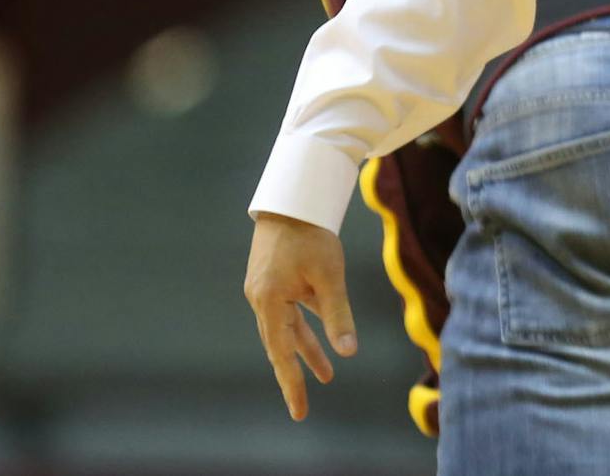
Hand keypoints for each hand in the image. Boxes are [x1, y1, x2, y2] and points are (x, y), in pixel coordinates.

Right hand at [243, 212, 357, 419]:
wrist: (292, 199)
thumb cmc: (311, 234)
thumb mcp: (329, 275)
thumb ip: (337, 314)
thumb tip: (348, 351)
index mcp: (269, 301)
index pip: (281, 352)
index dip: (291, 382)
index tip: (298, 409)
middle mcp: (261, 300)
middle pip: (279, 346)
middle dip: (295, 374)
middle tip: (303, 407)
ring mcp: (264, 290)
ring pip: (287, 329)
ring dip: (306, 350)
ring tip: (326, 375)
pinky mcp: (273, 281)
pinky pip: (289, 312)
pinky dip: (305, 327)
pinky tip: (320, 339)